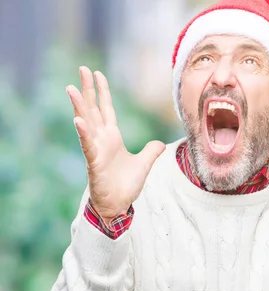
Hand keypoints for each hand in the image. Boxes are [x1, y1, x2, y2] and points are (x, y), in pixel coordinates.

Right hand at [67, 66, 165, 222]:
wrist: (118, 205)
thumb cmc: (126, 185)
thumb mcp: (144, 164)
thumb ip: (151, 152)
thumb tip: (160, 144)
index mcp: (112, 137)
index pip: (106, 109)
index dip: (102, 92)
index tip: (97, 74)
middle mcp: (101, 140)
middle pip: (93, 109)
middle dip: (88, 90)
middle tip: (82, 69)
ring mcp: (96, 149)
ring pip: (86, 123)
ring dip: (79, 106)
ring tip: (71, 88)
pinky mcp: (94, 162)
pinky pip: (87, 145)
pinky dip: (83, 132)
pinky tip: (78, 119)